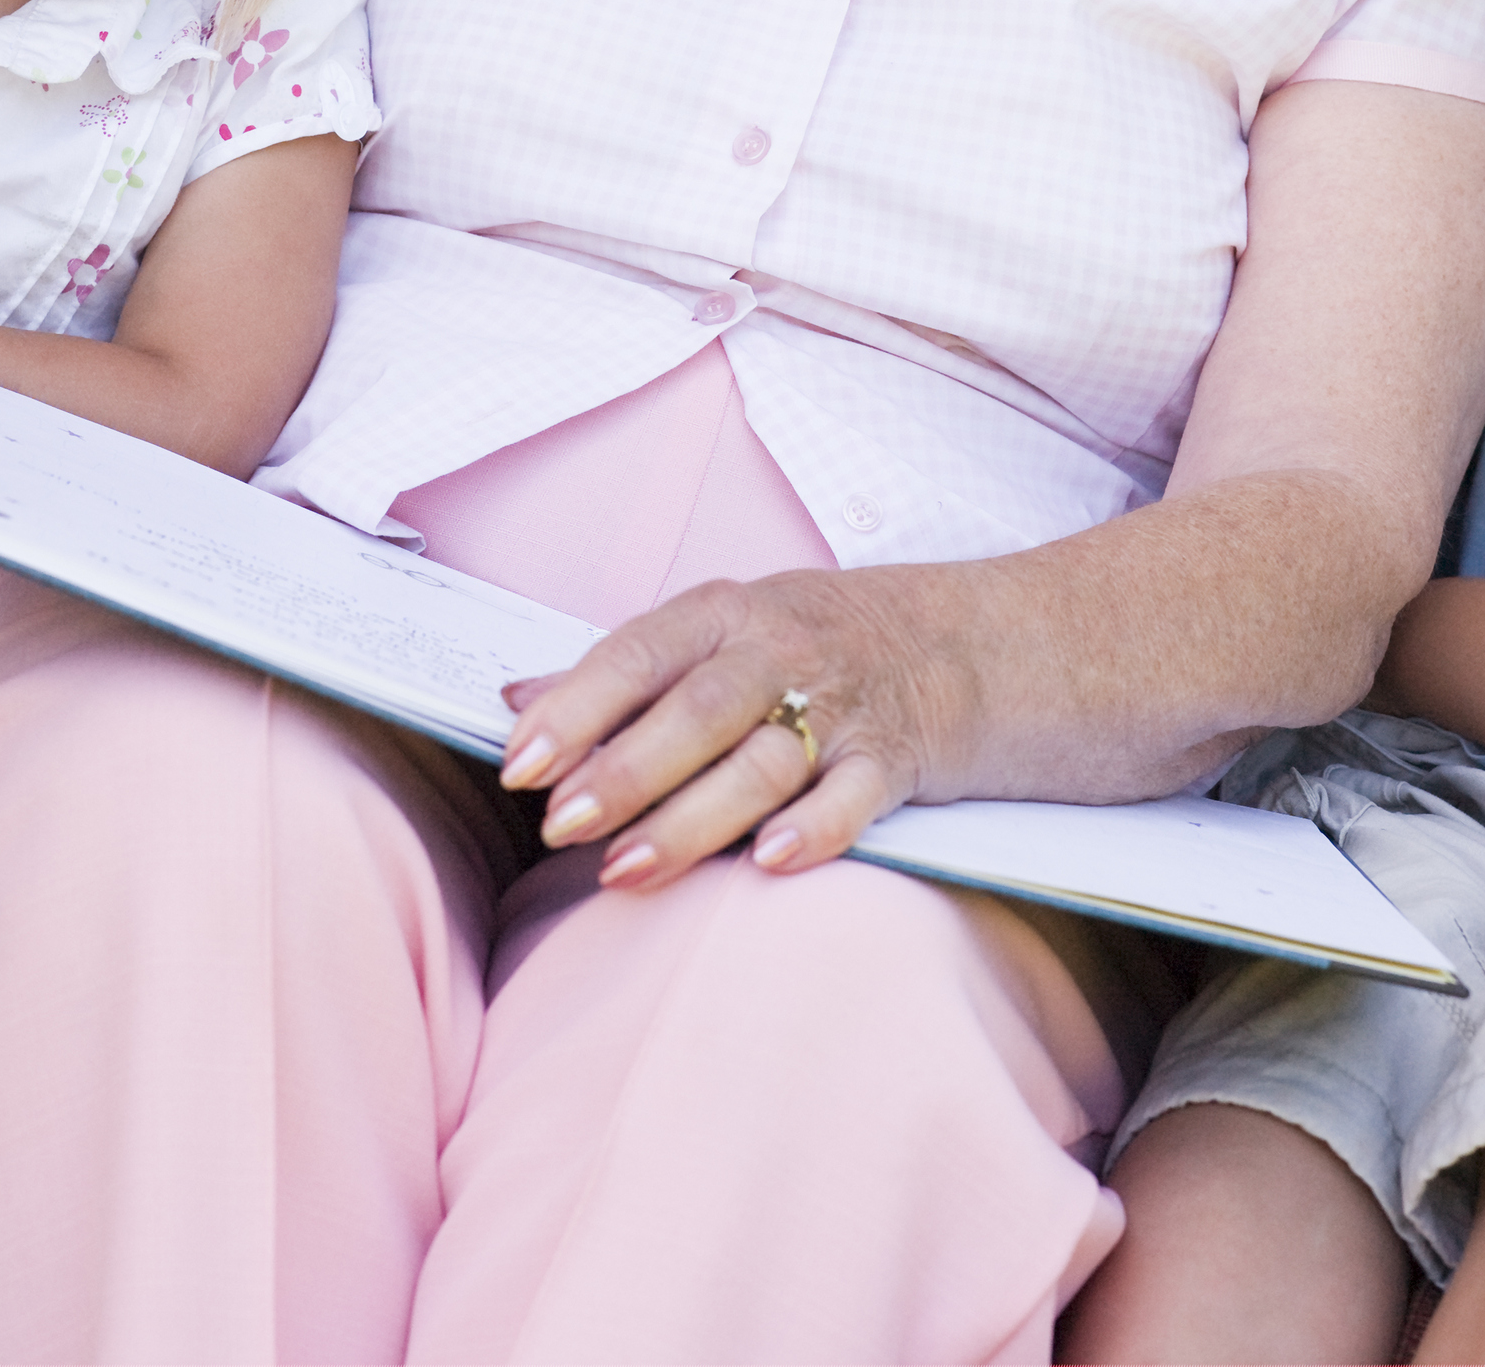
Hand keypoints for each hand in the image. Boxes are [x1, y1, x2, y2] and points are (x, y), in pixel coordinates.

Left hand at [495, 568, 964, 890]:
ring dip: (692, 818)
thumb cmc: (817, 641)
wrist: (971, 640)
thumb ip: (621, 672)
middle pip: (697, 710)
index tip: (519, 762)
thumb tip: (512, 699)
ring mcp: (842, 706)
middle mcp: (781, 651)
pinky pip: (856, 795)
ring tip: (626, 871)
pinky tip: (770, 861)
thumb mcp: (722, 631)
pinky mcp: (896, 757)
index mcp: (725, 614)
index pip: (639, 653)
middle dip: (626, 769)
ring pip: (762, 762)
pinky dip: (816, 827)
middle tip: (561, 824)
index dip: (576, 707)